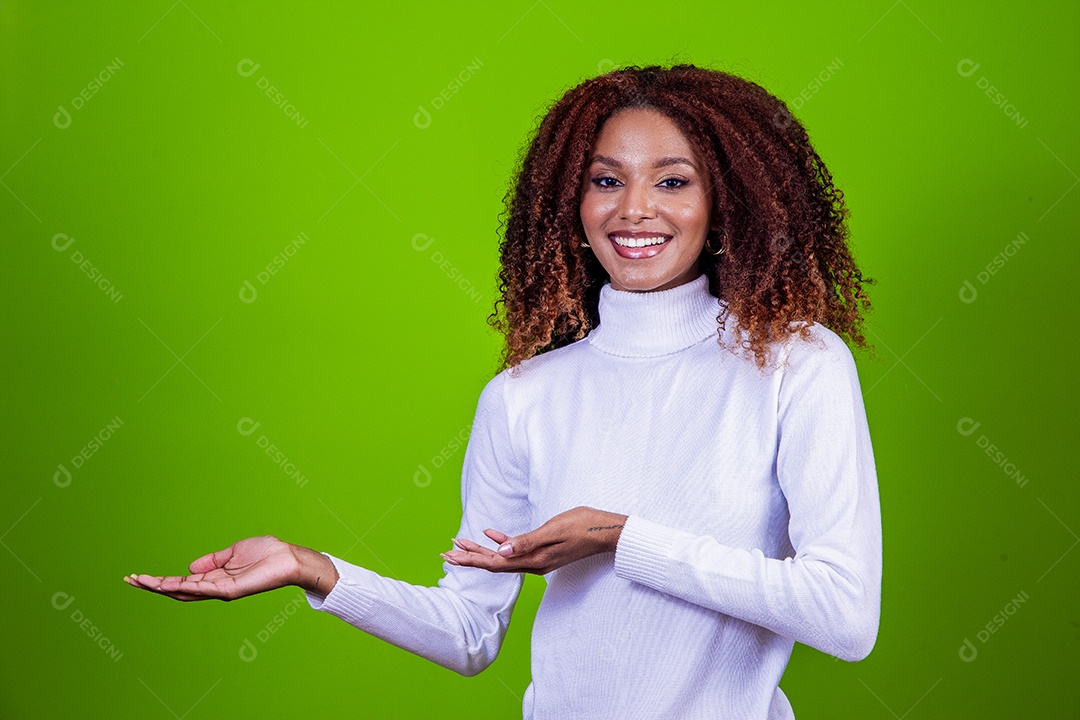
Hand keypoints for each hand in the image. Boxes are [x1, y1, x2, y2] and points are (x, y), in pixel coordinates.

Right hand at [123, 535, 334, 600]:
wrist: (289, 557)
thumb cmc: (267, 553)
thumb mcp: (233, 552)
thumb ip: (212, 561)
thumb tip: (189, 568)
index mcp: (215, 578)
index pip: (181, 582)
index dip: (160, 581)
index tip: (138, 576)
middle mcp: (215, 587)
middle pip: (177, 591)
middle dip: (152, 586)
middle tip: (129, 580)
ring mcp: (221, 590)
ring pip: (185, 592)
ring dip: (161, 587)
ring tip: (140, 581)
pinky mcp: (230, 590)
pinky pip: (202, 589)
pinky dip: (184, 586)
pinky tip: (166, 584)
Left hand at [441, 506, 627, 574]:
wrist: (608, 532)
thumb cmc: (584, 526)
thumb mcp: (554, 530)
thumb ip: (527, 542)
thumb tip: (500, 552)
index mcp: (534, 561)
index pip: (494, 563)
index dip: (470, 560)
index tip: (450, 556)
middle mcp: (534, 564)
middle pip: (494, 563)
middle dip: (469, 558)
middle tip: (445, 553)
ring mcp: (539, 559)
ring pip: (502, 558)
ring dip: (481, 551)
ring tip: (460, 544)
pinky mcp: (544, 551)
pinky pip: (517, 550)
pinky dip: (501, 543)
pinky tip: (490, 534)